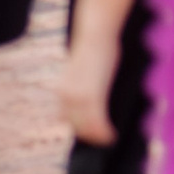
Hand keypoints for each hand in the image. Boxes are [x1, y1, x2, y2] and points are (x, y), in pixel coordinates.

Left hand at [58, 26, 120, 145]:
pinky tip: (111, 136)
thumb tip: (89, 86)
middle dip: (88, 134)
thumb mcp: (83, 67)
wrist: (95, 34)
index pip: (64, 118)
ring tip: (108, 139)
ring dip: (97, 135)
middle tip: (101, 138)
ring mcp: (77, 98)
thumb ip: (82, 81)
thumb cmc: (94, 45)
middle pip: (75, 125)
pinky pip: (98, 122)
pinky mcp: (92, 97)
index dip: (78, 126)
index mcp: (62, 90)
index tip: (89, 131)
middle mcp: (65, 96)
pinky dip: (104, 132)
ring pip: (87, 127)